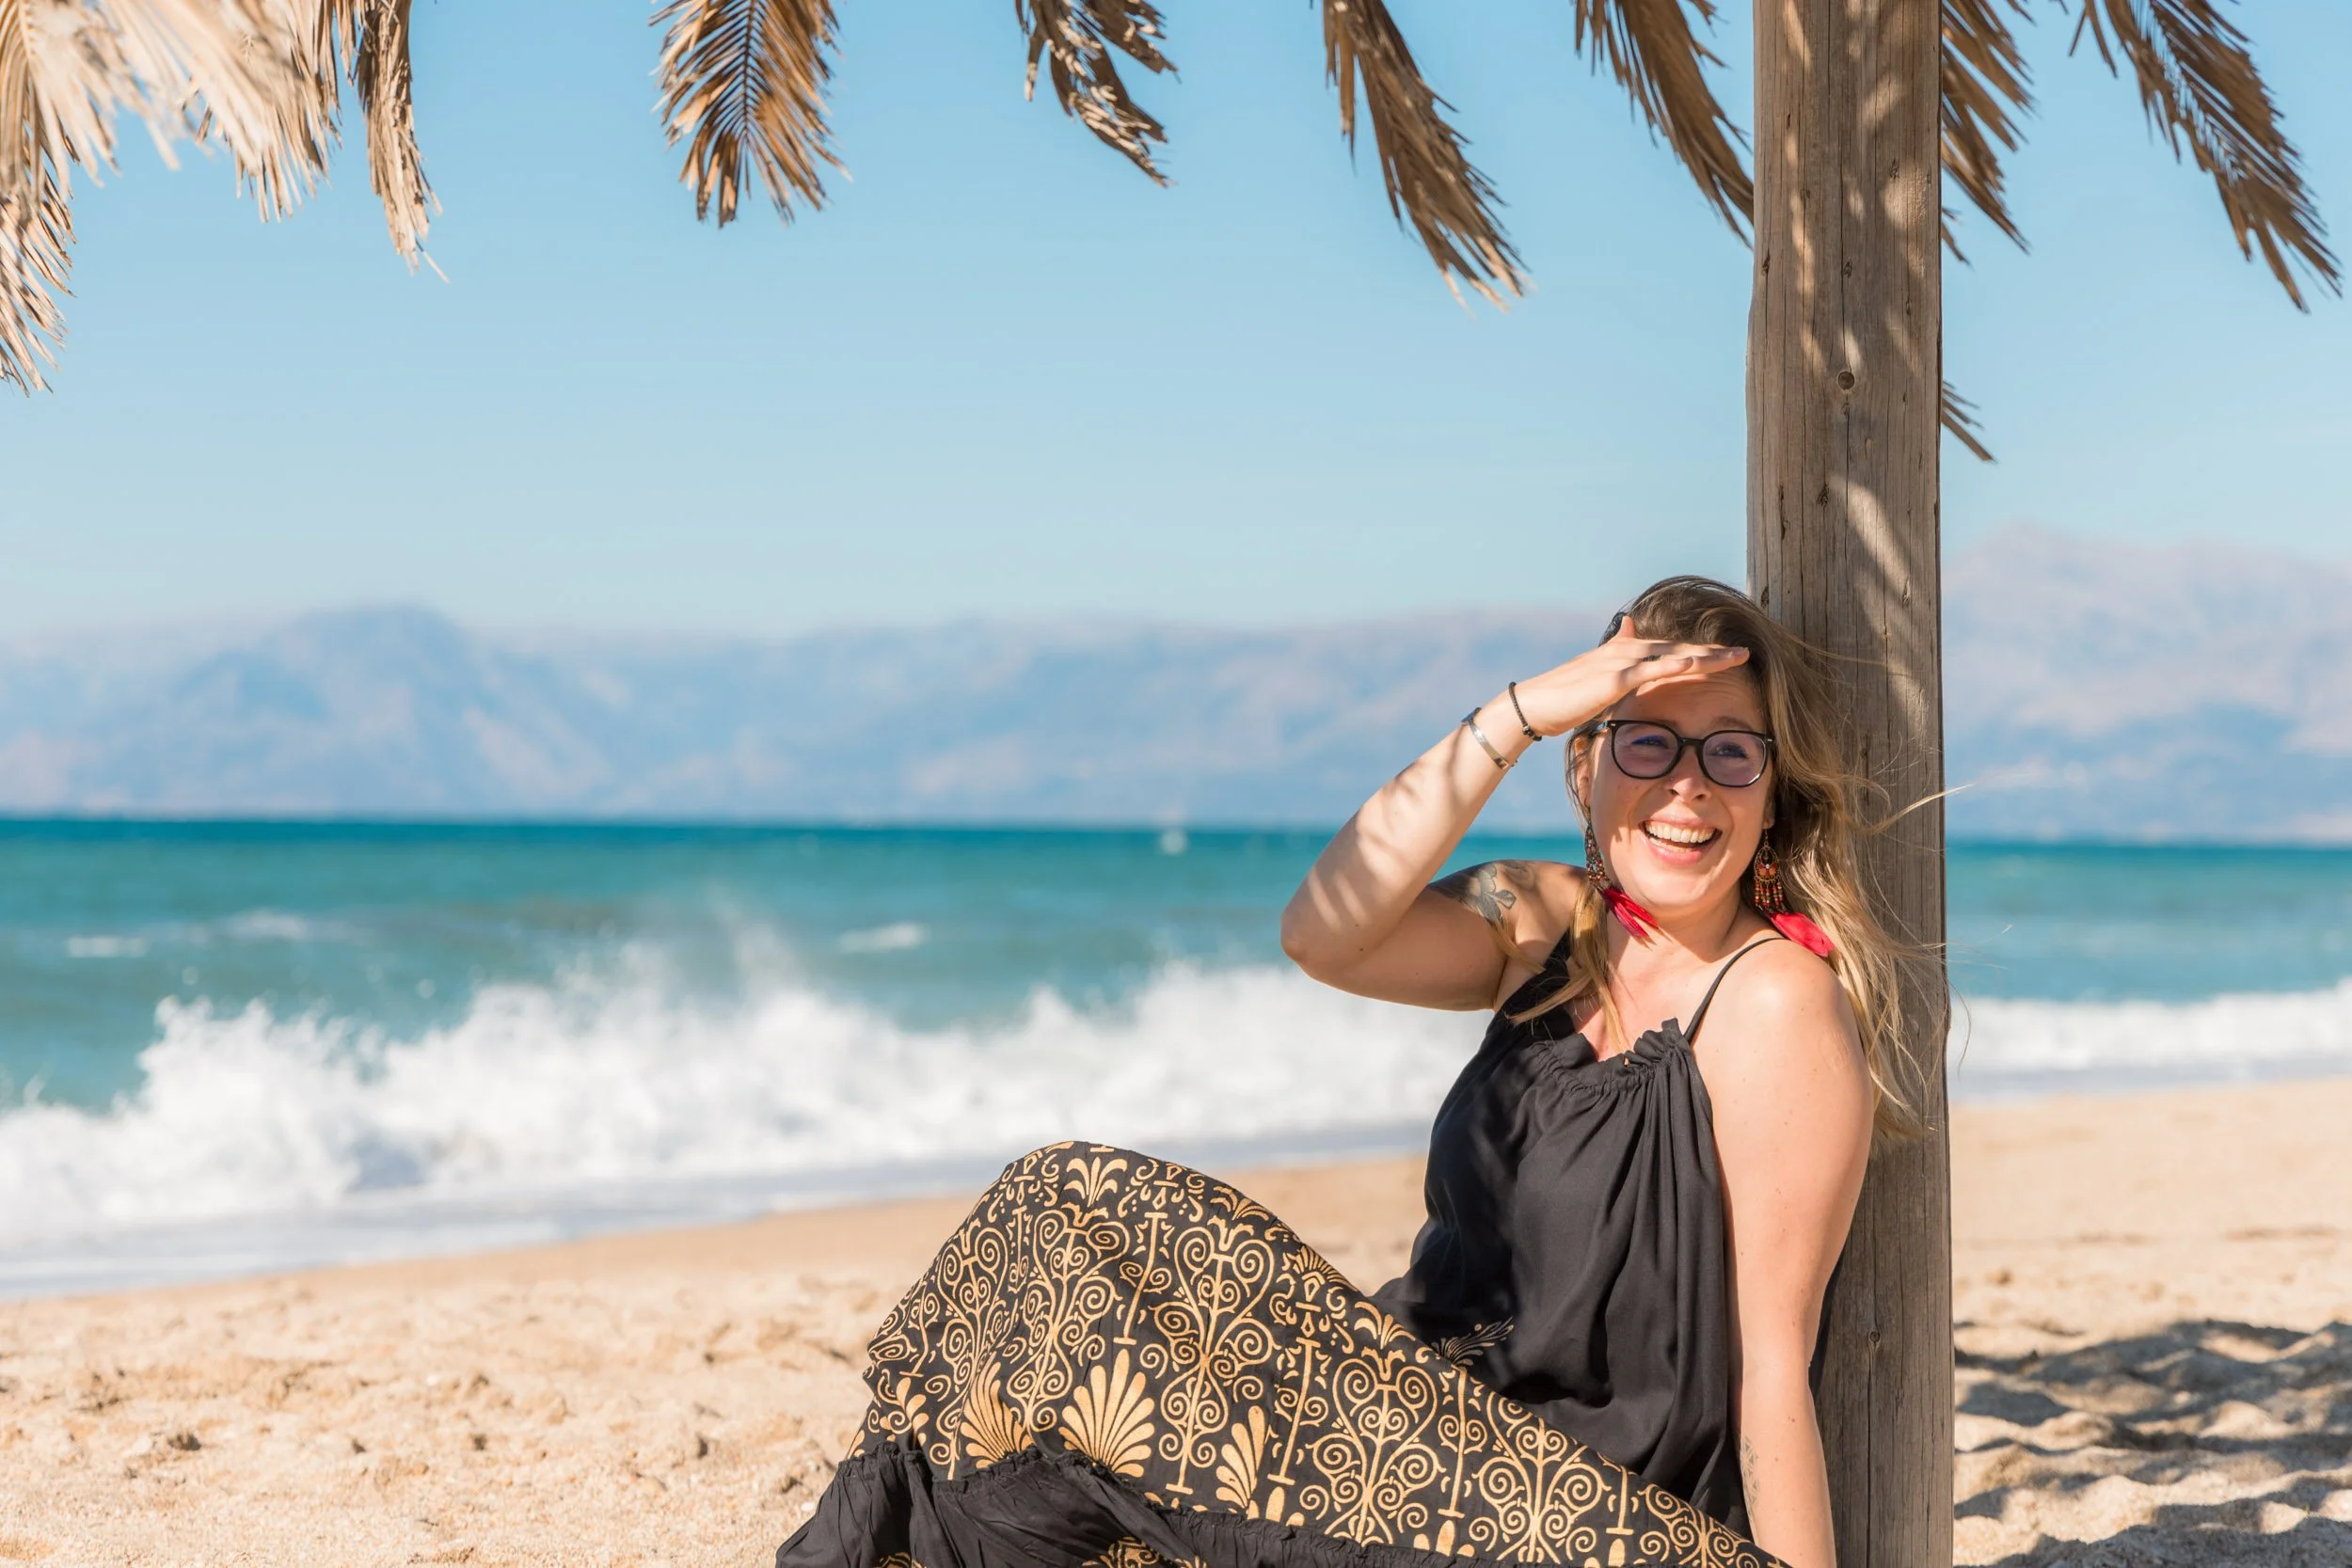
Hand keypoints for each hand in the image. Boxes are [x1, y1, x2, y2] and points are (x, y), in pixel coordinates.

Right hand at [1504, 615, 1749, 737]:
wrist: (1534, 705)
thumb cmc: (1564, 696)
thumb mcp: (1596, 673)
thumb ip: (1616, 652)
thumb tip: (1629, 623)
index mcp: (1626, 652)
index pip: (1672, 650)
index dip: (1701, 651)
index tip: (1729, 655)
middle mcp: (1626, 650)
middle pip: (1680, 648)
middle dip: (1713, 651)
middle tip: (1745, 654)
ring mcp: (1620, 662)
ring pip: (1672, 654)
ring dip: (1706, 655)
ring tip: (1735, 657)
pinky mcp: (1612, 678)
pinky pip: (1650, 669)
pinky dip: (1675, 664)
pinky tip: (1697, 662)